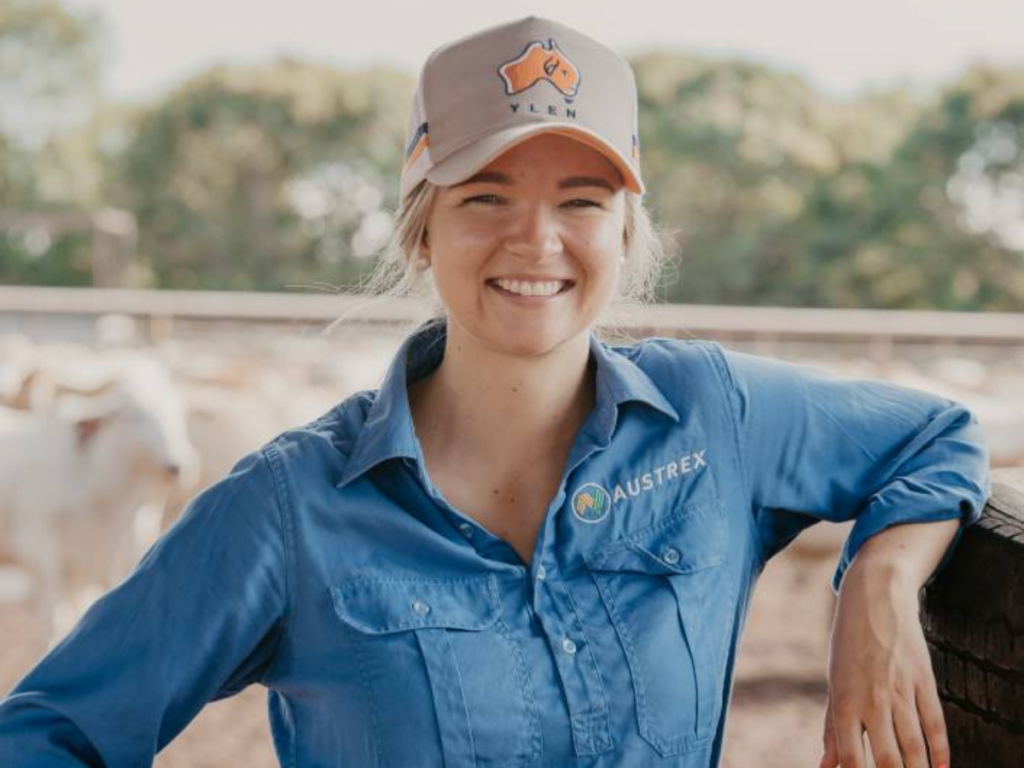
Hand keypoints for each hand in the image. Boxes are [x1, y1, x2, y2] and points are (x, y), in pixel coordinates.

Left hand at [818, 562, 949, 767]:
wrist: (875, 598)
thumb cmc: (848, 644)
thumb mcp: (834, 682)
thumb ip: (832, 727)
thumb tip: (824, 766)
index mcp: (843, 700)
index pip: (850, 756)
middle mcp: (872, 698)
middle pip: (888, 758)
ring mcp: (900, 690)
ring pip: (915, 745)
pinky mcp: (924, 679)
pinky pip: (935, 722)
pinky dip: (941, 749)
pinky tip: (941, 767)